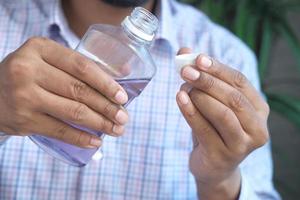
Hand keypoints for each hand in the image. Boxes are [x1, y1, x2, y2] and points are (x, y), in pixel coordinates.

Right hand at [0, 37, 128, 147]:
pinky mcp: (23, 120)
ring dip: (100, 123)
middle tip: (124, 117)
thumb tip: (122, 74)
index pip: (81, 66)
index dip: (106, 83)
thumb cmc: (29, 74)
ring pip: (73, 112)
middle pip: (79, 91)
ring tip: (117, 129)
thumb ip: (77, 65)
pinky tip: (96, 141)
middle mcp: (29, 70)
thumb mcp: (47, 59)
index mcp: (40, 49)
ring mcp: (24, 96)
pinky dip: (81, 138)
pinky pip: (59, 131)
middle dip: (107, 107)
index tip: (122, 96)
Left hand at [176, 48, 269, 198]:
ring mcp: (242, 145)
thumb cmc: (213, 128)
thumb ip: (201, 76)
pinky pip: (205, 130)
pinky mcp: (223, 156)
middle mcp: (257, 127)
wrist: (213, 165)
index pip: (240, 82)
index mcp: (259, 109)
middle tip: (185, 70)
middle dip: (207, 81)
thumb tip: (184, 50)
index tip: (198, 58)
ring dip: (200, 97)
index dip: (218, 68)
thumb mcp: (210, 102)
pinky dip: (190, 112)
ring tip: (182, 87)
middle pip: (233, 97)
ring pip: (222, 114)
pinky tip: (180, 99)